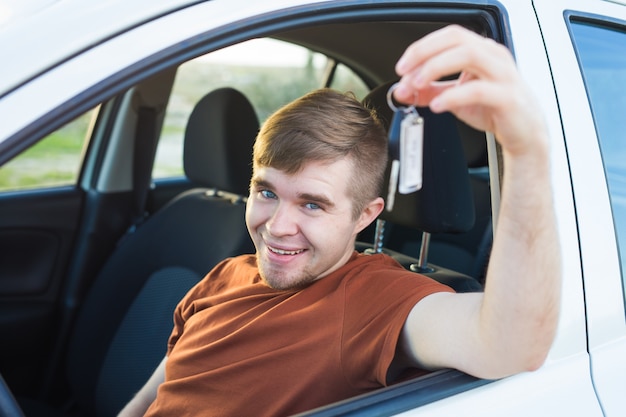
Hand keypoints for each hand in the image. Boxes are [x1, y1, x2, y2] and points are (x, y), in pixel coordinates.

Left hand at [393, 25, 546, 157]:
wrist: (524, 132)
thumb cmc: (495, 108)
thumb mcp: (456, 97)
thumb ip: (430, 91)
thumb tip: (403, 90)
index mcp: (481, 50)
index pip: (448, 36)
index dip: (421, 48)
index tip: (402, 67)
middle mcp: (493, 56)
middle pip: (456, 39)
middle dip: (425, 54)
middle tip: (406, 74)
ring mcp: (502, 74)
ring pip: (468, 56)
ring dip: (436, 68)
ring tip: (418, 85)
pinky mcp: (507, 97)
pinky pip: (477, 90)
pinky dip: (452, 96)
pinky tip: (437, 105)